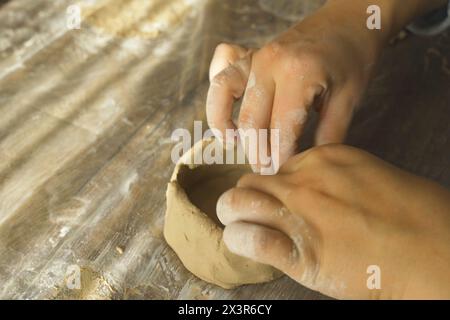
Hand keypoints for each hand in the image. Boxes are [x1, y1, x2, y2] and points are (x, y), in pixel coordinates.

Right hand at [206, 2, 381, 171]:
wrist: (347, 20)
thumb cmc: (352, 58)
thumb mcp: (349, 99)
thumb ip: (329, 136)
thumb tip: (308, 168)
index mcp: (297, 74)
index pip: (281, 129)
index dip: (281, 158)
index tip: (283, 176)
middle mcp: (268, 63)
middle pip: (250, 120)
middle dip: (256, 152)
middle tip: (266, 172)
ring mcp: (254, 56)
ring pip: (223, 95)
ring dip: (224, 125)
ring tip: (234, 144)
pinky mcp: (248, 53)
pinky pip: (220, 71)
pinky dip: (217, 92)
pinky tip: (228, 111)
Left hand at [217, 144, 449, 298]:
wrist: (435, 251)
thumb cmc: (412, 214)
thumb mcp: (369, 176)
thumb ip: (332, 177)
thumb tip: (309, 186)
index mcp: (323, 159)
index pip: (275, 166)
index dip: (270, 185)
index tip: (273, 198)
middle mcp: (305, 183)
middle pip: (250, 181)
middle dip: (243, 196)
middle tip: (247, 210)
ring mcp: (300, 217)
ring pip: (238, 203)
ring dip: (232, 214)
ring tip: (237, 223)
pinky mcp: (302, 254)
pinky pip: (251, 239)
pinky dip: (239, 241)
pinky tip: (243, 243)